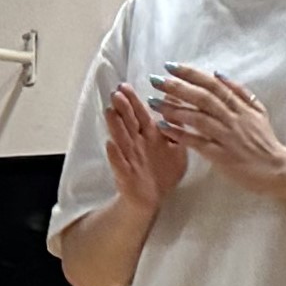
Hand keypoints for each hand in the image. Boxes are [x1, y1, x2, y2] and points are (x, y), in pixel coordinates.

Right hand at [103, 84, 189, 213]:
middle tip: (116, 93)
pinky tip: (109, 144)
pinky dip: (115, 155)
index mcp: (151, 136)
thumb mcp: (176, 147)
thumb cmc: (164, 171)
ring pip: (121, 139)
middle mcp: (138, 144)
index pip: (141, 114)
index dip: (133, 101)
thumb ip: (176, 125)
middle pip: (129, 123)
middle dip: (123, 108)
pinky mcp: (126, 175)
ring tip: (109, 111)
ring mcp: (130, 159)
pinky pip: (120, 164)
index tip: (125, 86)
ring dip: (115, 126)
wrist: (153, 200)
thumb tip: (176, 100)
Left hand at [152, 66, 285, 193]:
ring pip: (198, 118)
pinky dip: (180, 133)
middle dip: (177, 87)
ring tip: (153, 102)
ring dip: (174, 109)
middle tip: (155, 80)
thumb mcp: (259, 111)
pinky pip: (198, 142)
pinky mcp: (222, 156)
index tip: (170, 66)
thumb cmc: (266, 141)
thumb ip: (240, 92)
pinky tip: (164, 127)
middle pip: (202, 98)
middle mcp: (233, 118)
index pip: (213, 85)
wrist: (278, 169)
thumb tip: (218, 73)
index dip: (191, 74)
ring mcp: (227, 137)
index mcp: (241, 106)